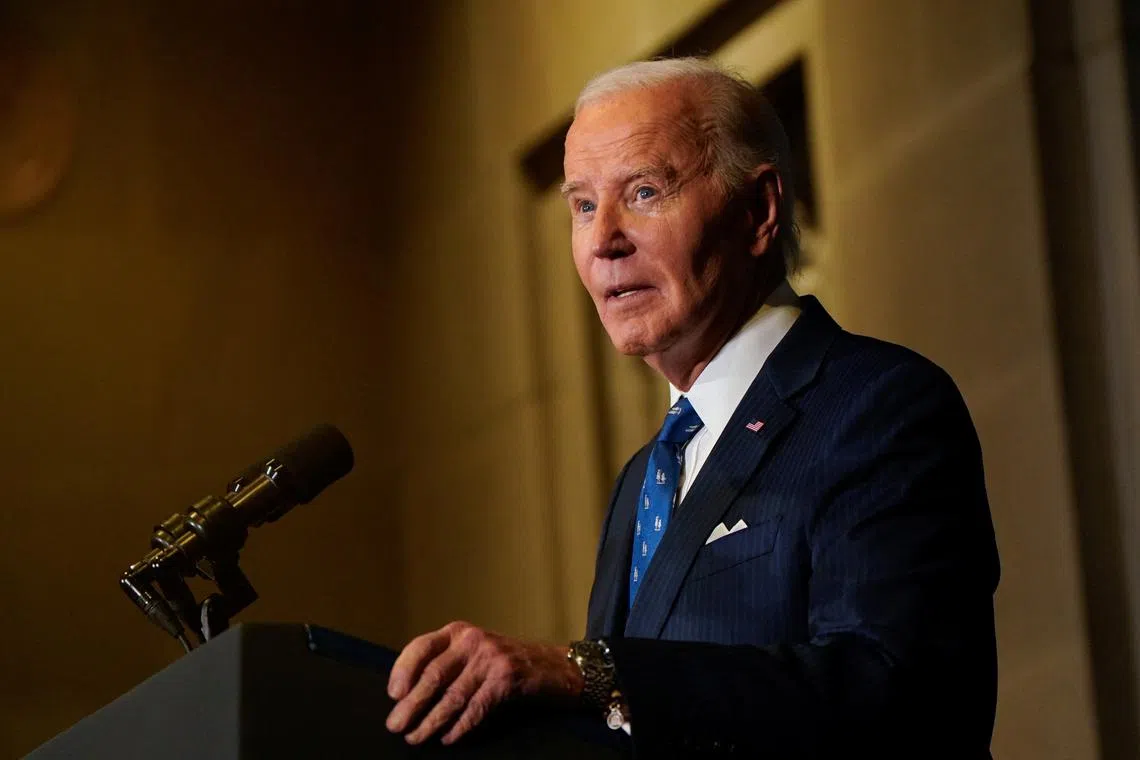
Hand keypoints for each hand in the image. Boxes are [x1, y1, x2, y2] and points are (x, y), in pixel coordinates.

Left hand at [385, 621, 584, 744]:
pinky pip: (476, 707)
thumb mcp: (474, 653)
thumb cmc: (506, 663)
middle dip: (411, 705)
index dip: (402, 670)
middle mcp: (472, 640)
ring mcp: (490, 658)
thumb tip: (406, 696)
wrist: (554, 666)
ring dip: (431, 721)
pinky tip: (448, 738)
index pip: (421, 647)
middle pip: (433, 675)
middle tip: (396, 726)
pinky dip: (460, 726)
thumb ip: (447, 664)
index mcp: (458, 632)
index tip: (393, 695)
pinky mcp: (507, 678)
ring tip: (416, 738)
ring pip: (452, 695)